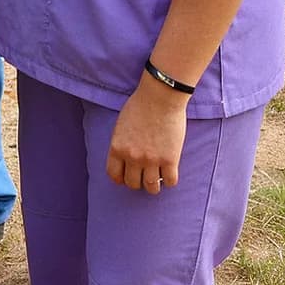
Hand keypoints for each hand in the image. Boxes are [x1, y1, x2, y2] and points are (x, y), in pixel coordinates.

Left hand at [105, 79, 188, 193]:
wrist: (160, 97)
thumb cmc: (140, 105)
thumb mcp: (121, 125)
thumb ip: (121, 143)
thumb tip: (125, 159)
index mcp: (117, 147)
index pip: (114, 175)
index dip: (121, 178)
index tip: (127, 176)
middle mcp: (132, 157)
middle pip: (133, 184)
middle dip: (138, 181)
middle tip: (144, 174)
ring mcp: (152, 160)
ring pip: (152, 187)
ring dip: (154, 184)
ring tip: (157, 176)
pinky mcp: (170, 159)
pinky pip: (170, 182)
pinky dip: (170, 179)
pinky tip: (170, 171)